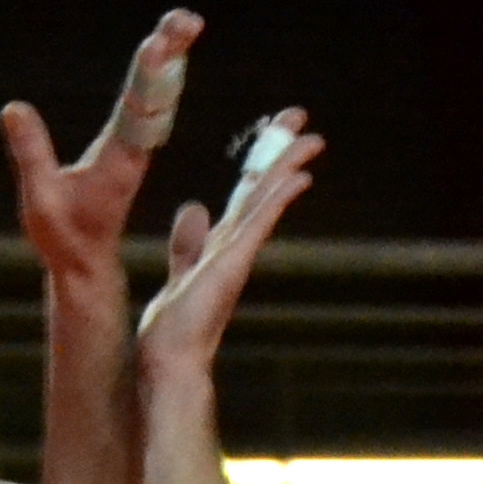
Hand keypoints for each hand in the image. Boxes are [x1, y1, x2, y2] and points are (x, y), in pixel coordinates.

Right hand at [1, 10, 201, 288]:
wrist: (86, 264)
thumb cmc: (63, 237)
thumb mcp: (40, 198)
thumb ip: (30, 153)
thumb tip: (13, 108)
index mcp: (119, 157)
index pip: (137, 107)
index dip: (148, 75)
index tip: (159, 43)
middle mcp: (134, 147)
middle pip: (157, 91)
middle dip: (171, 52)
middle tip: (188, 17)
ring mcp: (133, 145)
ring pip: (158, 93)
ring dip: (170, 56)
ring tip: (184, 21)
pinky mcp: (128, 146)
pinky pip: (149, 103)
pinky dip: (159, 75)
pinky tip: (167, 51)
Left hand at [133, 112, 319, 389]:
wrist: (170, 364)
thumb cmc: (172, 331)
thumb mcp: (181, 273)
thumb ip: (189, 244)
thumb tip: (195, 207)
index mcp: (222, 247)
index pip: (245, 195)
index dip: (260, 164)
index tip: (275, 135)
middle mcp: (236, 248)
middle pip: (262, 190)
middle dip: (281, 153)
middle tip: (301, 119)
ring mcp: (238, 256)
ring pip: (266, 201)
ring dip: (288, 167)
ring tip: (312, 139)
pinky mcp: (234, 264)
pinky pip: (259, 223)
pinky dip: (278, 198)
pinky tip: (298, 177)